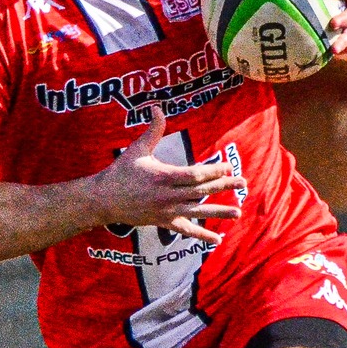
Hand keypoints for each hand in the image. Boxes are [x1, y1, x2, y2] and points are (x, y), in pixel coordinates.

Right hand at [83, 107, 245, 245]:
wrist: (104, 200)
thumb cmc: (121, 172)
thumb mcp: (137, 149)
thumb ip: (152, 130)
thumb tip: (157, 107)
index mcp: (163, 177)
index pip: (194, 175)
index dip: (213, 171)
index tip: (228, 167)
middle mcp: (167, 196)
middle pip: (201, 192)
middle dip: (223, 186)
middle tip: (243, 182)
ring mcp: (166, 211)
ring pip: (197, 212)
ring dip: (219, 212)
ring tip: (238, 212)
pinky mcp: (164, 222)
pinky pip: (186, 230)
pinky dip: (202, 236)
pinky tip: (217, 240)